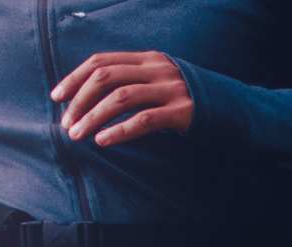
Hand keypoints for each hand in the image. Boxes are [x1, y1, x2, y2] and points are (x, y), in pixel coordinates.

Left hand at [53, 50, 195, 145]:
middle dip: (80, 100)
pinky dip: (119, 131)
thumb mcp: (160, 83)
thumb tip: (91, 98)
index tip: (57, 98)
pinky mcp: (183, 112)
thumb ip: (133, 82)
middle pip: (105, 77)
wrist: (234, 110)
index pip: (101, 62)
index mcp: (147, 59)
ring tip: (79, 135)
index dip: (75, 78)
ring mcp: (171, 89)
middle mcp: (157, 69)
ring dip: (94, 117)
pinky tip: (103, 140)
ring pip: (121, 98)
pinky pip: (144, 120)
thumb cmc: (189, 102)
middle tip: (67, 123)